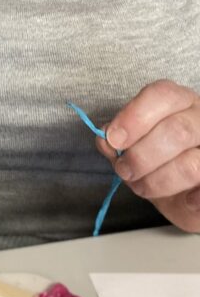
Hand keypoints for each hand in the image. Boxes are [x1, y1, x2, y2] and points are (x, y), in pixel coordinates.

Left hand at [95, 80, 199, 231]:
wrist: (186, 194)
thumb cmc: (158, 159)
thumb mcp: (133, 146)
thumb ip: (117, 140)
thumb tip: (105, 140)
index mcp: (178, 101)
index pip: (161, 95)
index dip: (134, 117)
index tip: (114, 139)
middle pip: (176, 130)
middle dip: (141, 156)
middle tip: (124, 170)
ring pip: (189, 164)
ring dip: (156, 181)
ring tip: (141, 187)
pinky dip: (191, 198)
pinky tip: (184, 200)